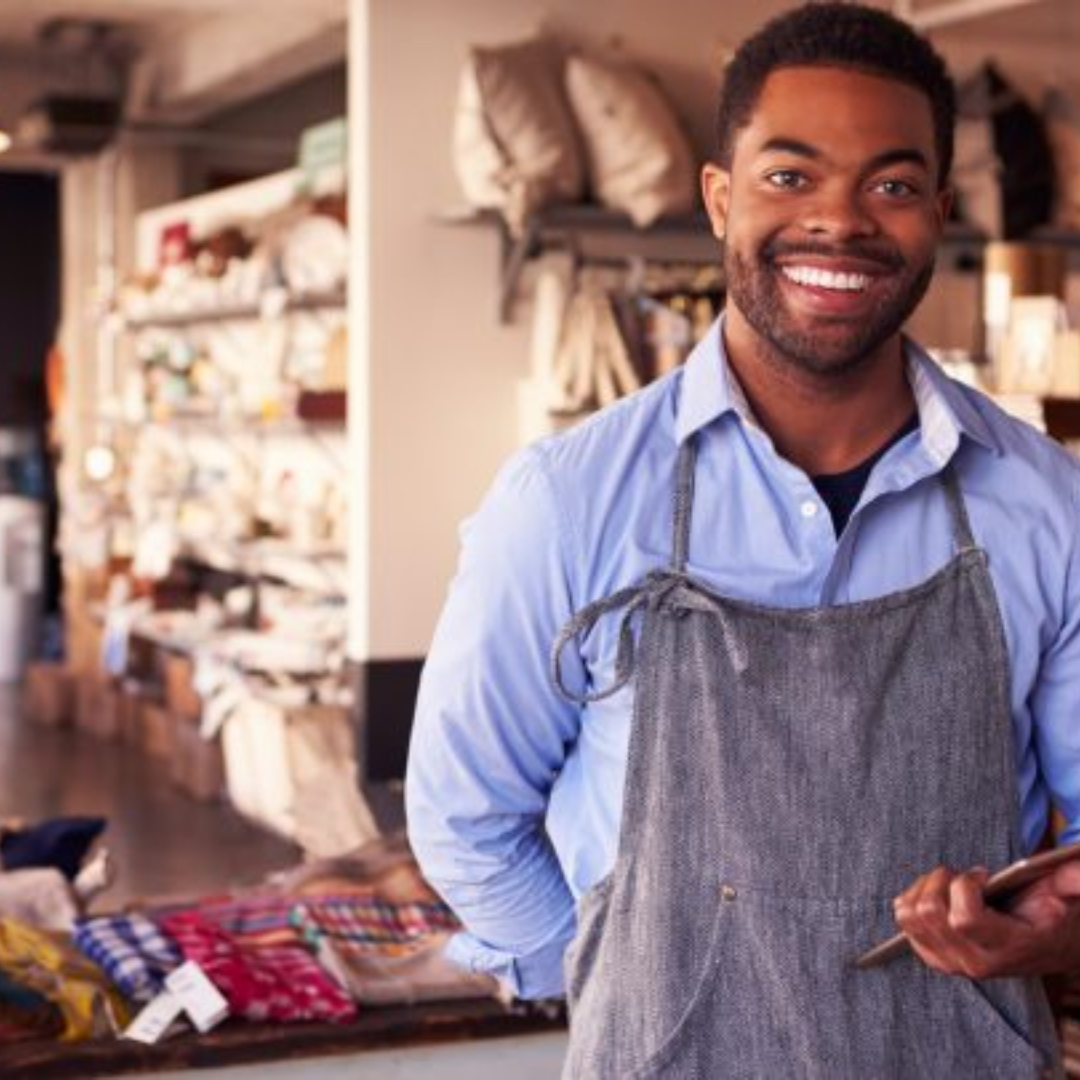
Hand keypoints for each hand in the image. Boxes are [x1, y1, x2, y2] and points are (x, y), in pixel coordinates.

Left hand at [893, 861, 1079, 977]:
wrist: (1042, 948)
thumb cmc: (1050, 917)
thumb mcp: (1065, 896)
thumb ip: (1071, 881)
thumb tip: (1075, 867)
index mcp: (1006, 948)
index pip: (964, 918)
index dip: (965, 885)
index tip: (982, 874)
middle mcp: (974, 961)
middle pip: (930, 912)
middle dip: (941, 880)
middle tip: (961, 875)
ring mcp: (951, 963)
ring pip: (910, 915)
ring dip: (924, 887)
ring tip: (948, 883)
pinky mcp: (933, 958)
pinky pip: (903, 923)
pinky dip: (912, 899)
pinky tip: (937, 895)